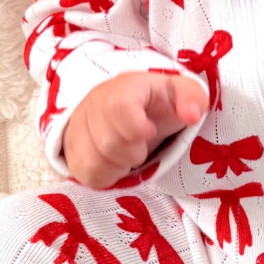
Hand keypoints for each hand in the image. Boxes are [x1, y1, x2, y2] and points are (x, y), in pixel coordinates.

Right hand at [62, 72, 208, 188]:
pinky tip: (115, 163)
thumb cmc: (158, 104)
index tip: (150, 131)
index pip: (118, 106)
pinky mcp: (71, 150)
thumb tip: (192, 115)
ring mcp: (78, 126)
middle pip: (107, 142)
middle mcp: (94, 104)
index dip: (136, 127)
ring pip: (92, 161)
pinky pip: (84, 173)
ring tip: (130, 154)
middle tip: (142, 146)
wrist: (127, 108)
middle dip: (133, 152)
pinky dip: (106, 175)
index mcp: (123, 87)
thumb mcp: (181, 94)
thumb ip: (192, 98)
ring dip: (119, 166)